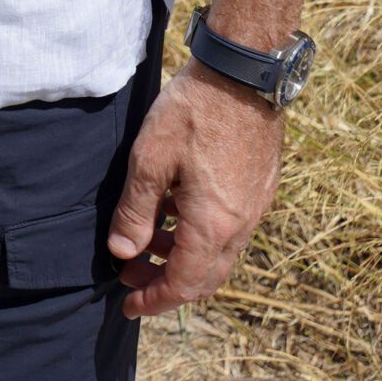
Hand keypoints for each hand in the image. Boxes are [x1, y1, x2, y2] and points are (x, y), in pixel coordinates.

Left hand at [107, 58, 282, 318]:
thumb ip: (135, 211)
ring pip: (218, 255)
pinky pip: (230, 231)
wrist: (243, 74)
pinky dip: (201, 236)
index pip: (183, 285)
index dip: (154, 301)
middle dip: (166, 285)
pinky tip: (176, 211)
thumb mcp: (150, 159)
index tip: (129, 306)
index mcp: (212, 226)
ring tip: (148, 241)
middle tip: (132, 278)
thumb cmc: (193, 112)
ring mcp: (254, 208)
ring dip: (183, 258)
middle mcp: (240, 226)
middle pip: (205, 278)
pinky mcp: (259, 189)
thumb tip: (122, 254)